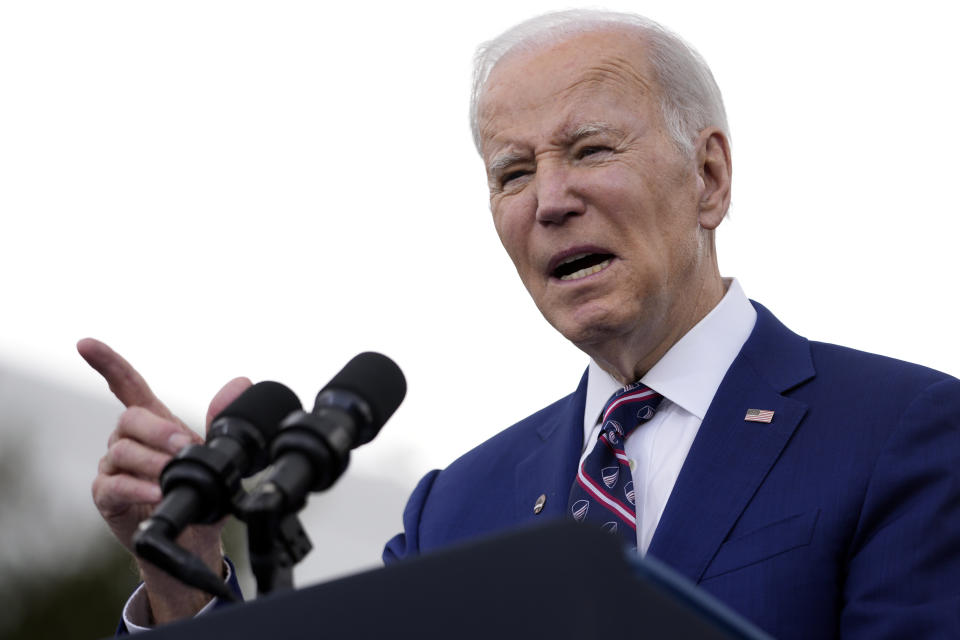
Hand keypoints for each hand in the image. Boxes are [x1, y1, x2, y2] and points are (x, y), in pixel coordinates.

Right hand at [80, 338, 250, 622]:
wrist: (194, 536)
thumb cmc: (199, 489)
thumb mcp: (216, 454)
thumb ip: (223, 420)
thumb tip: (241, 382)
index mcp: (152, 422)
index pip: (125, 385)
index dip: (107, 363)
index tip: (85, 344)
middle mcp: (127, 440)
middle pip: (129, 419)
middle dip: (158, 430)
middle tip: (185, 447)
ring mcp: (113, 468)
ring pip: (121, 451)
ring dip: (152, 462)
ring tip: (173, 477)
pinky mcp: (106, 496)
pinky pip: (114, 485)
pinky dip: (138, 488)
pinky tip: (156, 493)